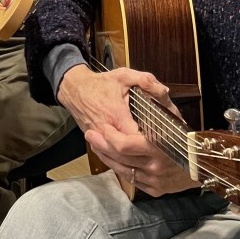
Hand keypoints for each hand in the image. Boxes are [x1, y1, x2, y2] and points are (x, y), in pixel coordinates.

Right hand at [57, 66, 196, 195]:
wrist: (76, 89)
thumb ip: (145, 80)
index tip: (163, 142)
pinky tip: (134, 162)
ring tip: (150, 161)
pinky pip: (108, 158)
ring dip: (133, 162)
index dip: (151, 143)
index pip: (136, 138)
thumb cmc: (101, 83)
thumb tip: (163, 90)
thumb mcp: (124, 75)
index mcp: (117, 115)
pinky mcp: (96, 143)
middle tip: (160, 155)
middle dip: (145, 156)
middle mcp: (107, 130)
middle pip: (128, 153)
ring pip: (117, 159)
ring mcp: (100, 139)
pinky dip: (121, 162)